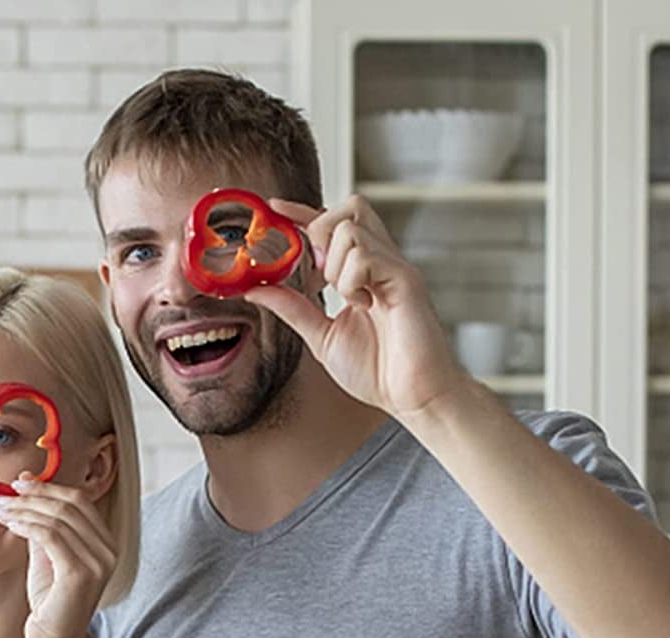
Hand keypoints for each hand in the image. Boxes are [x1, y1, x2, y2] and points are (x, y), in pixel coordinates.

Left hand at [0, 480, 118, 637]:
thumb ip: (44, 524)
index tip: (20, 483)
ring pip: (58, 518)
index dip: (49, 487)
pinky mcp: (80, 572)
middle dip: (34, 494)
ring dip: (24, 509)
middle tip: (6, 494)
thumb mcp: (48, 554)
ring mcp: (99, 562)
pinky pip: (49, 536)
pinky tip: (9, 525)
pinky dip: (26, 525)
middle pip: (70, 504)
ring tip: (0, 510)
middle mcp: (109, 550)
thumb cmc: (49, 599)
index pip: (80, 501)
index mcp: (107, 543)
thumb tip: (27, 486)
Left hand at [245, 195, 469, 422]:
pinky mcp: (406, 279)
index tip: (274, 209)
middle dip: (320, 230)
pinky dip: (351, 280)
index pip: (334, 224)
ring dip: (335, 266)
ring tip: (349, 300)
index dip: (303, 212)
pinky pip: (365, 255)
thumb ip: (293, 309)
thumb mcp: (321, 336)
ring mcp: (395, 268)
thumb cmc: (378, 372)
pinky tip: (362, 306)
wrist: (412, 397)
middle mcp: (382, 262)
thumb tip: (256, 289)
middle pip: (350, 207)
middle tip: (319, 274)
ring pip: (351, 228)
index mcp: (365, 272)